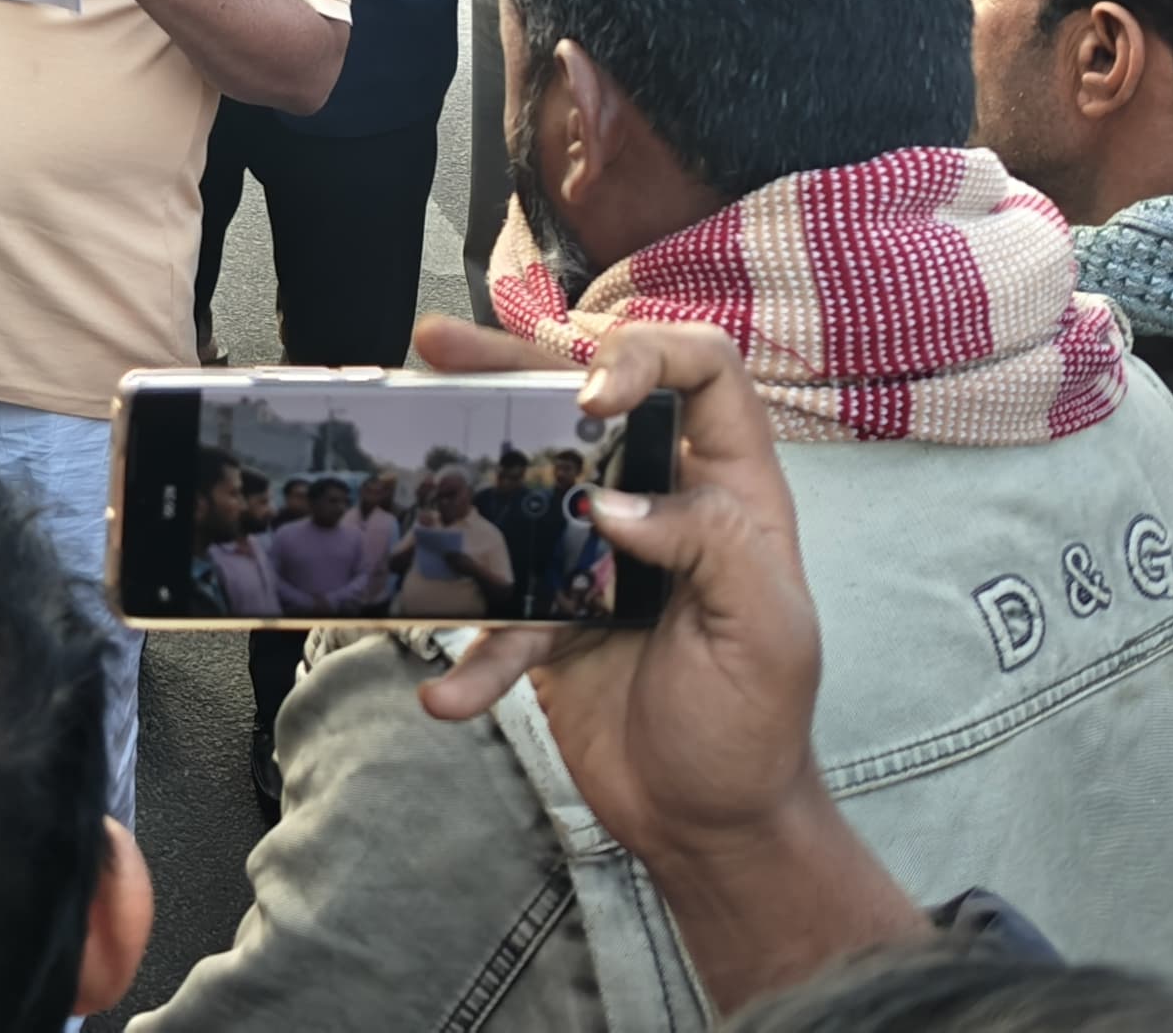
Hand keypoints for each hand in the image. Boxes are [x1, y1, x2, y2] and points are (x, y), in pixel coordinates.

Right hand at [411, 317, 923, 1004]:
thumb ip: (711, 543)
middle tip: (438, 347)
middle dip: (515, 364)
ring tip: (404, 423)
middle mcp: (659, 503)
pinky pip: (492, 609)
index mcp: (729, 489)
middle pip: (586, 400)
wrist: (709, 827)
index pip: (703, 371)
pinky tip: (450, 689)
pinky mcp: (549, 613)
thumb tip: (610, 502)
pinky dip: (466, 648)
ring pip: (523, 478)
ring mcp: (595, 555)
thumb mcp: (768, 632)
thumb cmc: (757, 729)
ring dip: (461, 455)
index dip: (648, 355)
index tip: (591, 396)